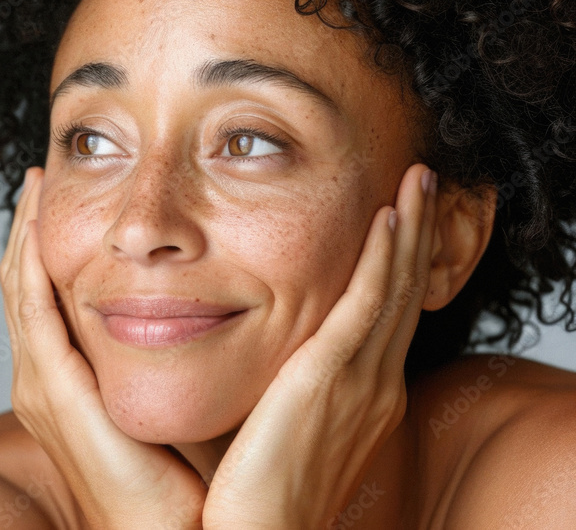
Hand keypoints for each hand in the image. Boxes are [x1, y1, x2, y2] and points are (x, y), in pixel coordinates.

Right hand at [0, 166, 208, 529]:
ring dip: (25, 232)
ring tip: (36, 185)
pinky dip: (30, 263)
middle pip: (20, 285)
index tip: (59, 200)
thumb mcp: (156, 403)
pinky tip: (36, 225)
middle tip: (39, 178)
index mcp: (60, 383)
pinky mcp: (54, 392)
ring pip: (19, 288)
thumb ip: (158, 360)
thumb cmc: (171, 480)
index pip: (42, 298)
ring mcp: (40, 386)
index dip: (44, 247)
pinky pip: (34, 311)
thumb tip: (191, 315)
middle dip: (28, 228)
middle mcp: (39, 380)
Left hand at [201, 163, 439, 528]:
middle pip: (401, 293)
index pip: (385, 317)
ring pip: (393, 288)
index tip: (397, 221)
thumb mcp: (278, 426)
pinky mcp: (331, 377)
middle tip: (419, 182)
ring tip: (416, 181)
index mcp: (361, 397)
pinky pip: (367, 304)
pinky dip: (382, 258)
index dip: (397, 266)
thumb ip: (278, 384)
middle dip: (414, 235)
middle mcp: (373, 385)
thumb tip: (251, 353)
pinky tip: (389, 217)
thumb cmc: (254, 491)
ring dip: (407, 230)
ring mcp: (360, 381)